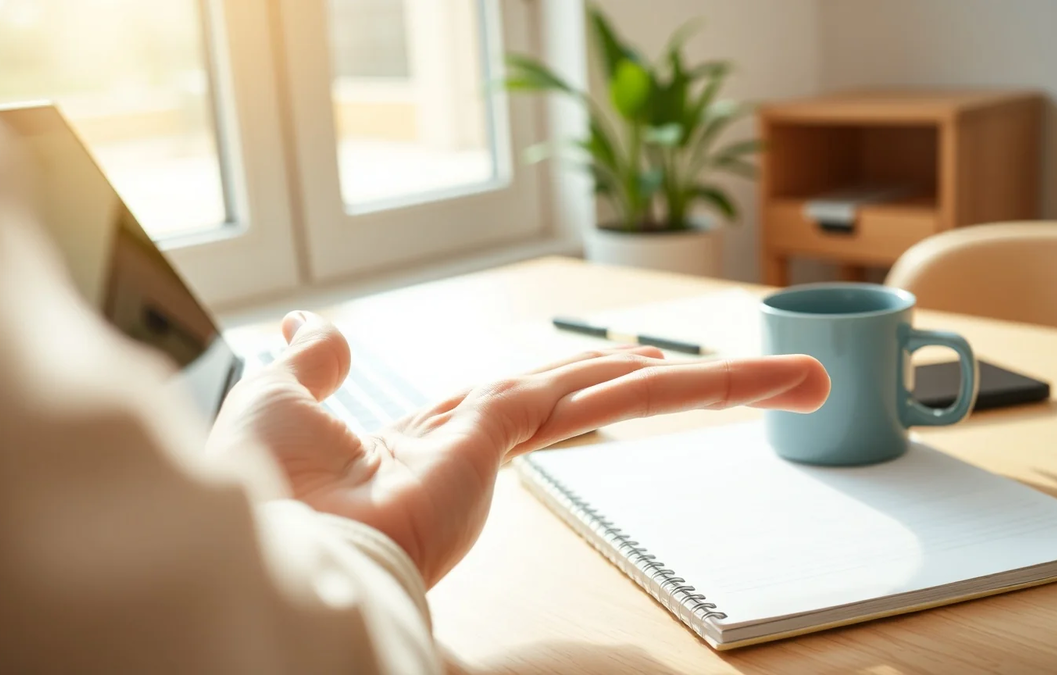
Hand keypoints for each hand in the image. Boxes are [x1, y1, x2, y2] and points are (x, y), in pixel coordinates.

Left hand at [209, 311, 829, 585]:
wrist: (262, 542)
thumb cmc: (260, 492)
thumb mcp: (282, 401)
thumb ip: (314, 365)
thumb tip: (312, 328)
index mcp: (446, 434)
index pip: (539, 396)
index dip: (595, 377)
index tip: (642, 367)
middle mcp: (488, 438)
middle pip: (603, 394)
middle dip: (688, 388)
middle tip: (780, 384)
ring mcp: (504, 438)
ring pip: (624, 393)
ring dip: (713, 385)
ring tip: (796, 383)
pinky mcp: (505, 434)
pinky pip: (599, 395)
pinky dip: (671, 385)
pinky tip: (734, 378)